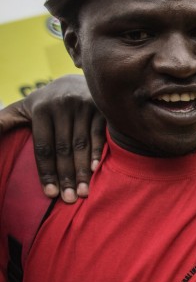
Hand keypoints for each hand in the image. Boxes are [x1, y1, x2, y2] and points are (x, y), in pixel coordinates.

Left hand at [0, 75, 104, 202]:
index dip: (46, 172)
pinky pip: (99, 135)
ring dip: (83, 171)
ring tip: (83, 192)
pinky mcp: (101, 108)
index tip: (50, 194)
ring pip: (82, 145)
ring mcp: (83, 106)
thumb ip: (3, 121)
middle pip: (63, 149)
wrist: (76, 81)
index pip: (43, 147)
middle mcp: (61, 106)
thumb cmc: (46, 103)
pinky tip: (95, 170)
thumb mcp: (23, 108)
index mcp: (40, 109)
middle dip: (66, 176)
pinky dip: (98, 153)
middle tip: (69, 199)